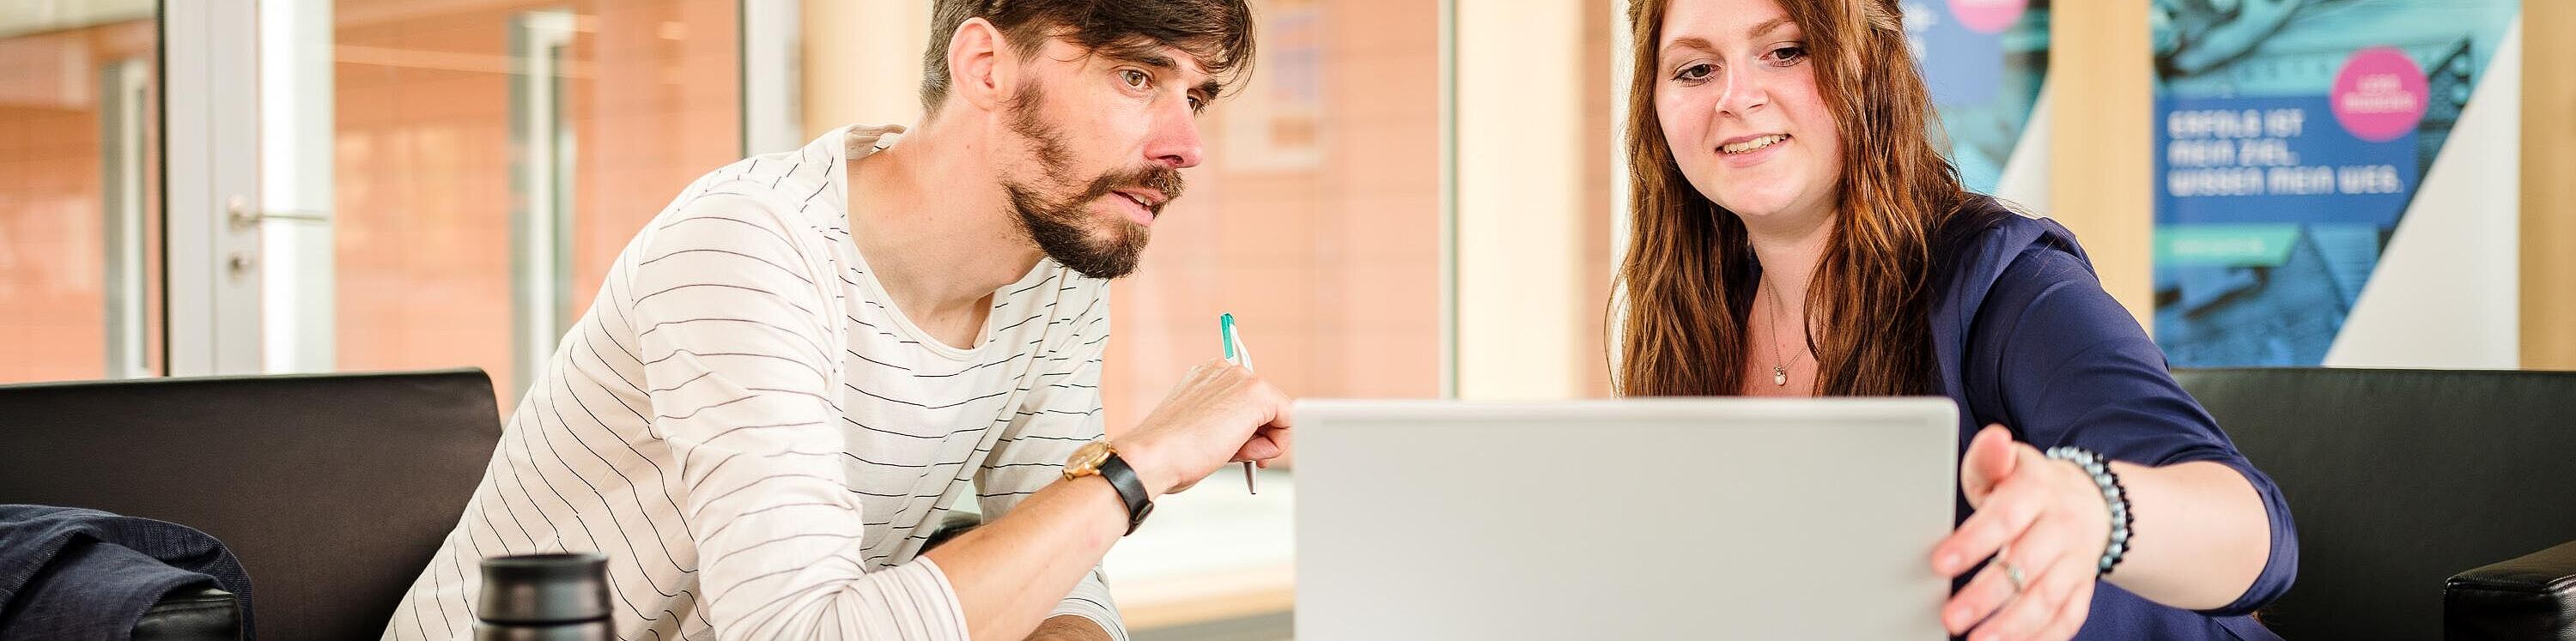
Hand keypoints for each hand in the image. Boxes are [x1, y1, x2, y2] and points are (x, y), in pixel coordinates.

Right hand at [1115, 358, 1290, 496]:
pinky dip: (1273, 446)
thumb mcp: (1201, 431)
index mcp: (1207, 377)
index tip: (1237, 449)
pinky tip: (1240, 450)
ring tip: (1228, 451)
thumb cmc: (1169, 454)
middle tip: (1233, 454)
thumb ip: (1225, 424)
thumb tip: (1253, 437)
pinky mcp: (1256, 392)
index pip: (1246, 404)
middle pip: (1265, 408)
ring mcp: (1240, 377)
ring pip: (1278, 415)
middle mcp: (1224, 370)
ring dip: (1260, 443)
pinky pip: (1288, 421)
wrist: (1153, 457)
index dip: (1248, 431)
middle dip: (1256, 437)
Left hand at [1932, 425, 2112, 640]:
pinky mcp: (2084, 588)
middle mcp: (2062, 527)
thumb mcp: (2007, 463)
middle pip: (2026, 565)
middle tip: (1950, 617)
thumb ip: (1990, 457)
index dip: (1975, 540)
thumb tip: (1993, 438)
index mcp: (2037, 490)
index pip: (2006, 517)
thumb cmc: (2025, 484)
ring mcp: (2077, 560)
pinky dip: (2044, 638)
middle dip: (1987, 595)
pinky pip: (2069, 618)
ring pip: (2048, 598)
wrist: (2091, 501)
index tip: (1940, 563)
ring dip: (2014, 626)